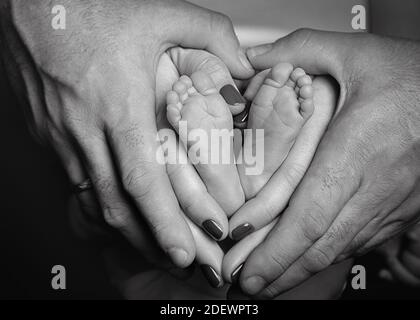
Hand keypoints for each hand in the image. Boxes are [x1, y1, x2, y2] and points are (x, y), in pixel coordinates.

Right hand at [0, 0, 253, 267]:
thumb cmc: (90, 5)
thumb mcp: (161, 12)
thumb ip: (211, 35)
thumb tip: (243, 66)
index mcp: (118, 104)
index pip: (142, 180)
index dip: (164, 223)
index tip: (184, 253)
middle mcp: (85, 128)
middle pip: (116, 205)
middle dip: (148, 242)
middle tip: (179, 264)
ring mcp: (60, 134)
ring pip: (93, 199)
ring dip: (125, 228)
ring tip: (154, 246)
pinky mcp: (45, 132)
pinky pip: (75, 179)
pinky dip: (100, 201)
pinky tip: (119, 208)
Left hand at [234, 29, 419, 297]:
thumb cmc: (410, 74)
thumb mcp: (353, 52)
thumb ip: (299, 50)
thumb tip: (251, 58)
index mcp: (358, 149)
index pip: (309, 215)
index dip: (275, 251)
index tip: (247, 271)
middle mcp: (376, 185)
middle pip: (320, 244)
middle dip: (279, 271)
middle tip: (245, 285)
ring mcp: (391, 204)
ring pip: (339, 249)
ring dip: (300, 270)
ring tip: (266, 282)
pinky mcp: (398, 209)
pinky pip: (358, 241)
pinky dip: (326, 255)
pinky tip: (304, 261)